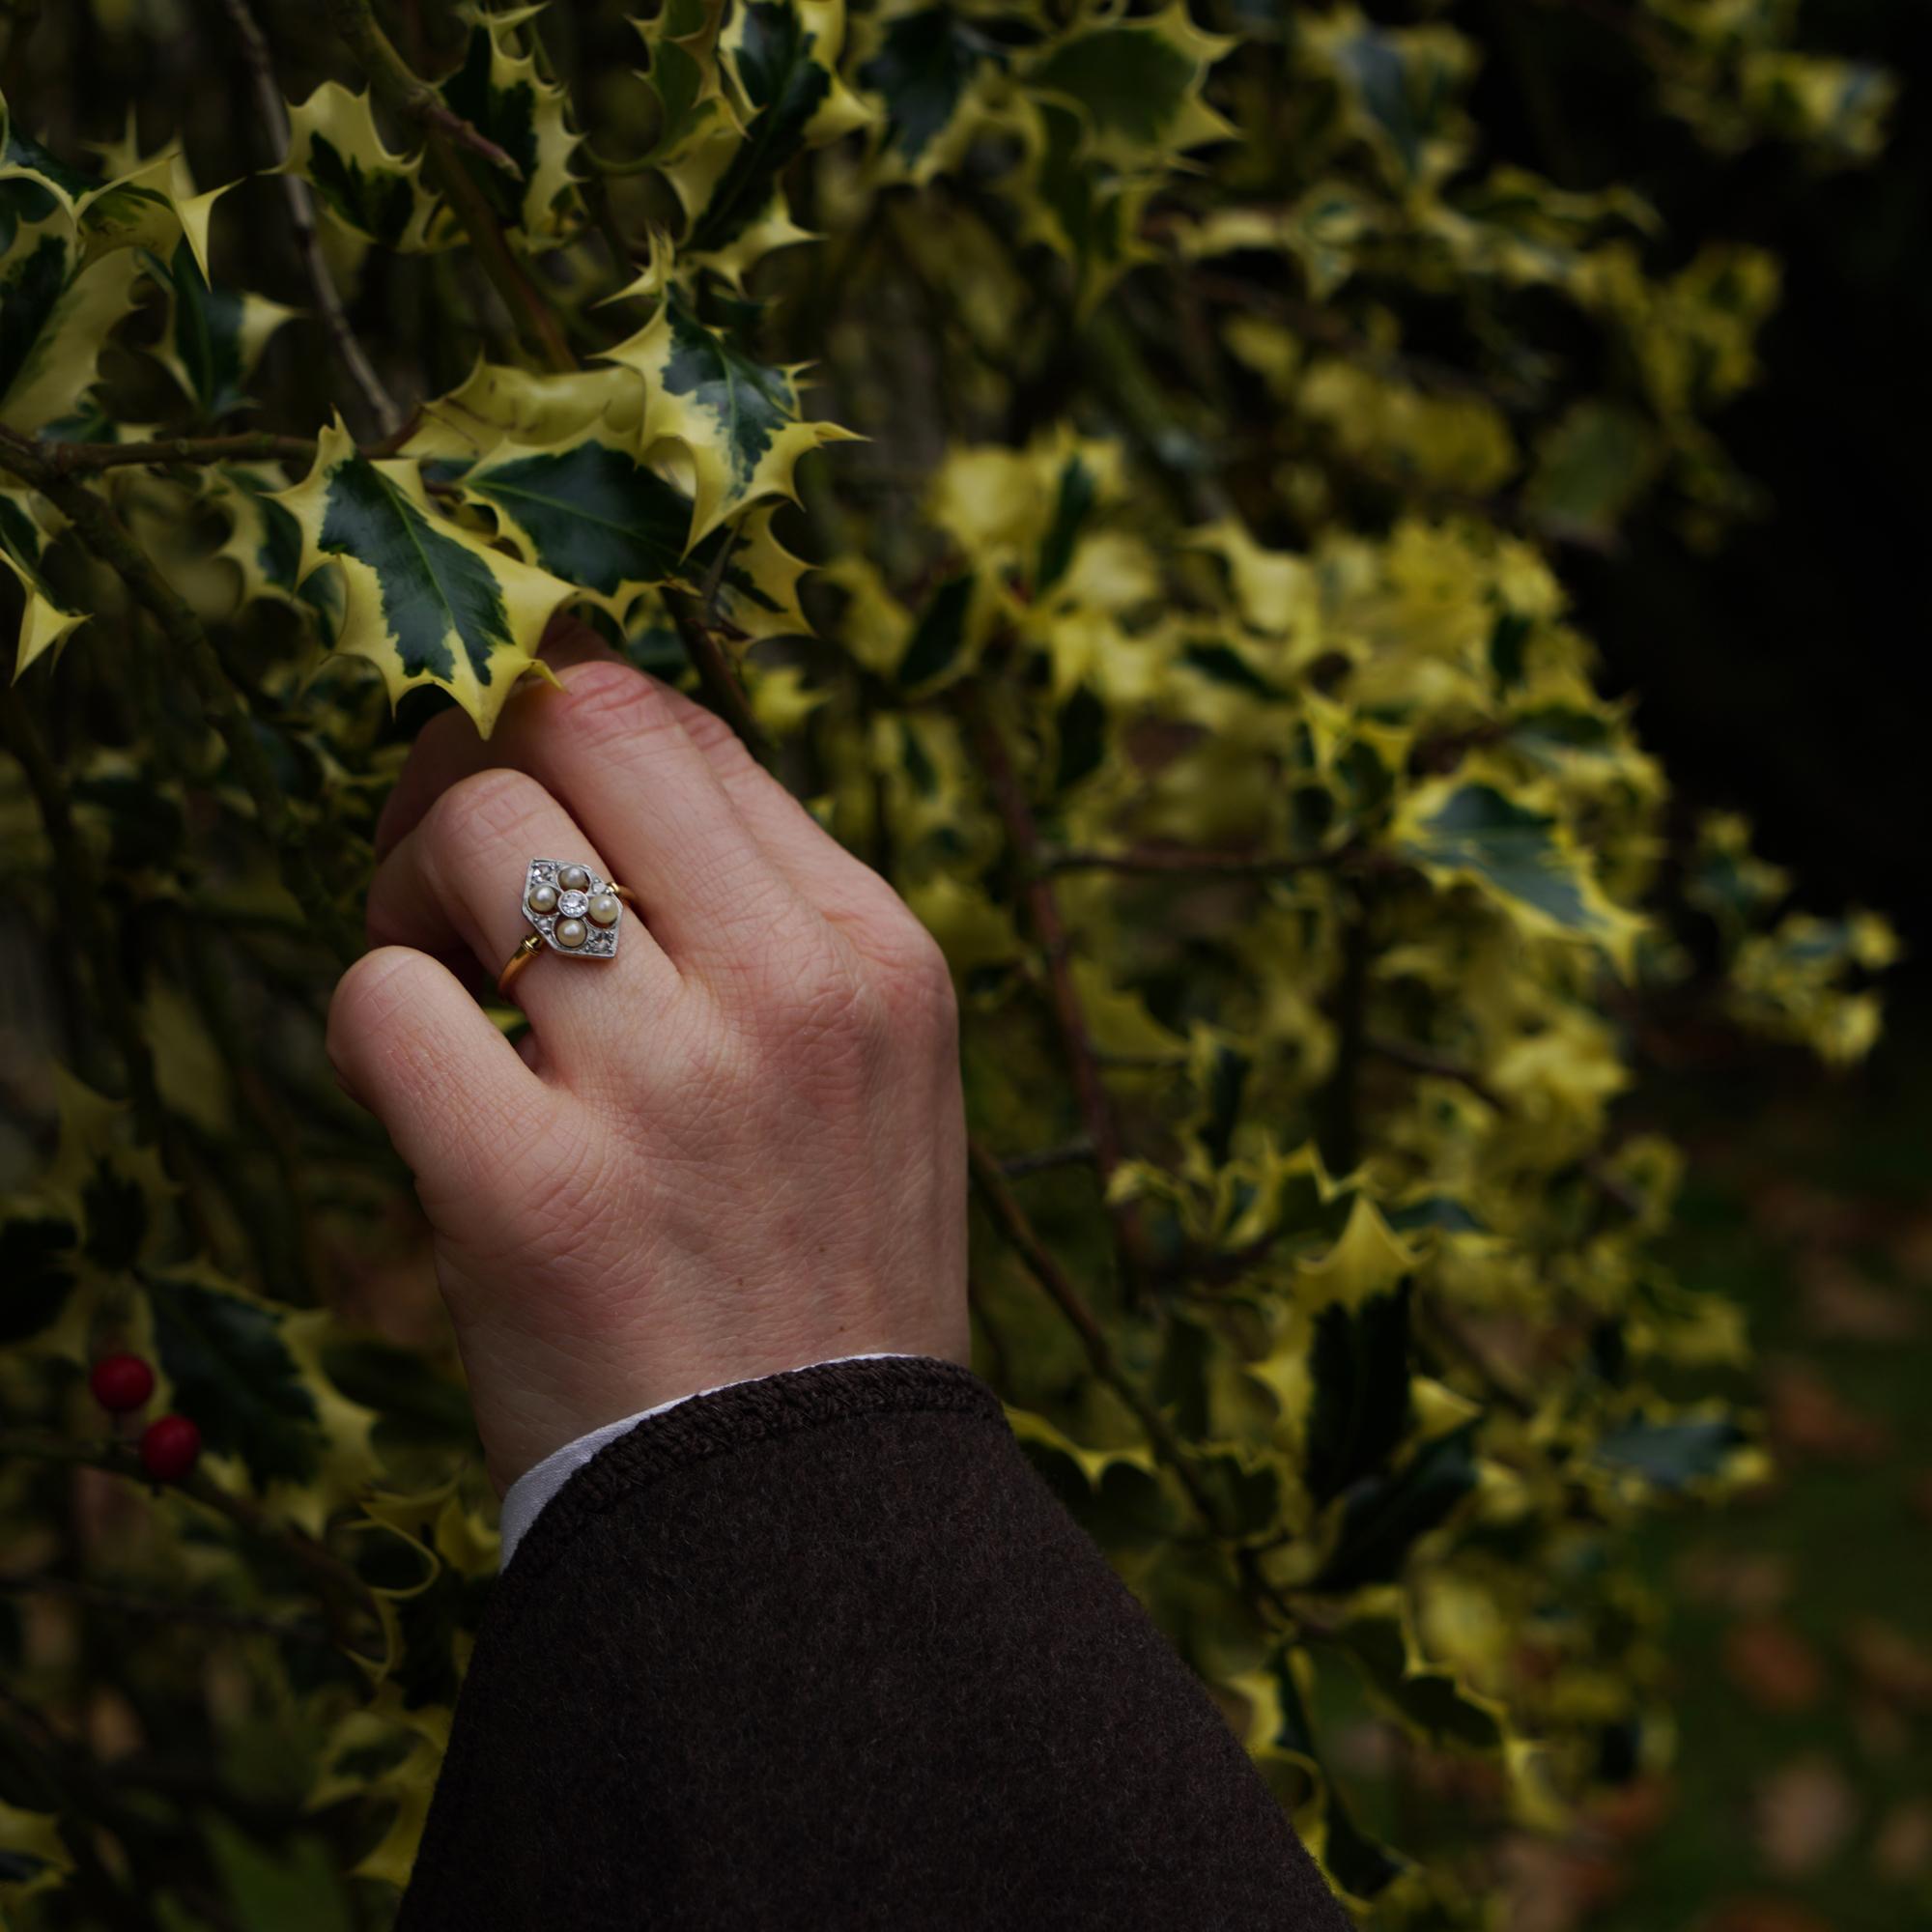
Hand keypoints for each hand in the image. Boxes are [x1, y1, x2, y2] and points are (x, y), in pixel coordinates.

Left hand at [326, 624, 970, 1493]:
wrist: (804, 1512)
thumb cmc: (819, 1276)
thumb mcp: (870, 1070)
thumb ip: (764, 921)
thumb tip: (592, 775)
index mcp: (875, 950)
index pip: (684, 724)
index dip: (564, 724)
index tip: (522, 799)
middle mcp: (790, 991)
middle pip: (577, 722)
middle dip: (473, 757)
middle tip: (447, 861)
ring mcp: (668, 1086)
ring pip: (471, 830)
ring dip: (405, 885)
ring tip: (434, 980)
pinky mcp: (533, 1192)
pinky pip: (377, 999)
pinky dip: (367, 1025)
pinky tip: (414, 1093)